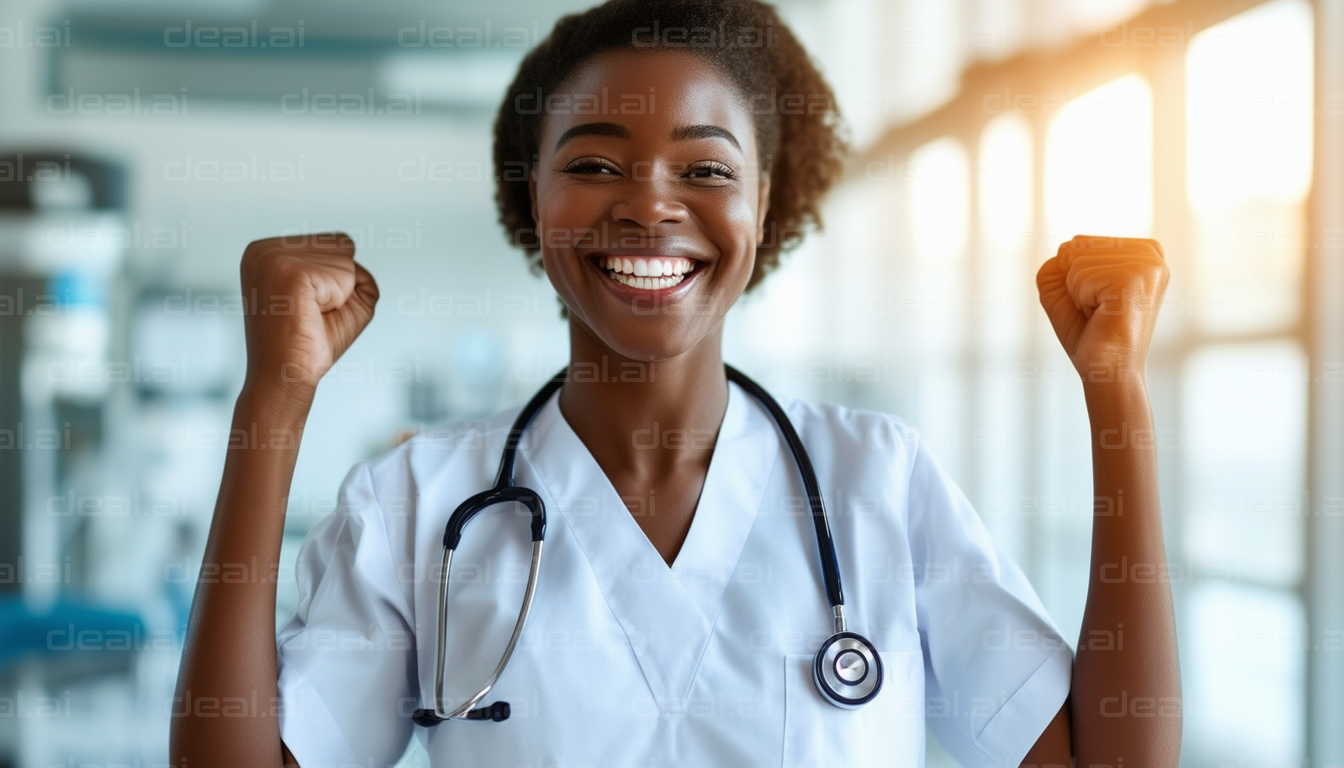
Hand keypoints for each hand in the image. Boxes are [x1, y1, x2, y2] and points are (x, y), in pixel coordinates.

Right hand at [238, 232, 378, 398]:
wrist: (285, 377)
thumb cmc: (309, 343)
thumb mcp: (337, 296)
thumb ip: (353, 267)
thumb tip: (354, 252)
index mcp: (266, 251)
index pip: (332, 243)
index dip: (333, 282)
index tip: (304, 306)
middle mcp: (263, 249)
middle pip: (342, 245)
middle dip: (340, 284)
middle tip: (309, 313)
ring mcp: (273, 257)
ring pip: (346, 260)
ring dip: (340, 294)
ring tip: (309, 315)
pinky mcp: (288, 271)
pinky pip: (344, 274)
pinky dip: (339, 300)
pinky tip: (311, 315)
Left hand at [1036, 235, 1167, 383]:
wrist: (1108, 371)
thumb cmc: (1091, 335)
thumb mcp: (1065, 291)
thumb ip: (1056, 263)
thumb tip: (1063, 250)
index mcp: (1142, 252)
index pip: (1079, 242)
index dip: (1074, 277)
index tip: (1099, 302)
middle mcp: (1151, 253)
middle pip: (1075, 246)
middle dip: (1074, 282)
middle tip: (1100, 310)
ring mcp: (1146, 263)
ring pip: (1075, 260)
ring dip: (1078, 293)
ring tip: (1103, 313)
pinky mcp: (1135, 276)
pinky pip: (1079, 274)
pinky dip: (1081, 299)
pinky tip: (1105, 315)